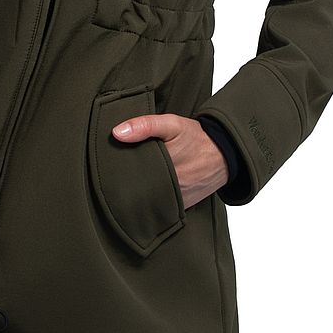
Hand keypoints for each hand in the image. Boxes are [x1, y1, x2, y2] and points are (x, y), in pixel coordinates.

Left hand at [111, 114, 228, 209]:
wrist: (224, 155)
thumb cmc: (196, 138)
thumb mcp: (172, 124)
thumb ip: (145, 125)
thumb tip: (117, 133)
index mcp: (164, 167)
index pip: (130, 175)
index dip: (118, 170)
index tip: (108, 164)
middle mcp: (169, 188)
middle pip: (137, 190)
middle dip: (126, 182)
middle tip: (115, 173)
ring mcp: (176, 201)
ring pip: (148, 200)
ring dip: (139, 193)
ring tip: (128, 183)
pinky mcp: (181, 207)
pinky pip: (161, 208)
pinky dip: (153, 201)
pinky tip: (146, 191)